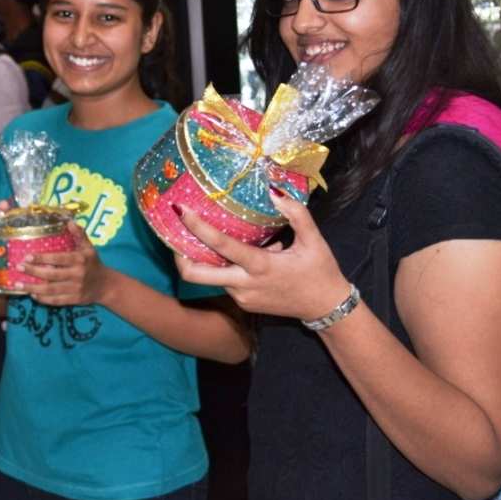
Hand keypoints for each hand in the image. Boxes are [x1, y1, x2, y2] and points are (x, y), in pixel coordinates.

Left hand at [19, 222, 112, 306]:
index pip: (58, 258)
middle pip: (52, 274)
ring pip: (51, 289)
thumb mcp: (89, 248)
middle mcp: (77, 274)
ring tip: (18, 284)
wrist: (106, 285)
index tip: (27, 256)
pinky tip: (32, 294)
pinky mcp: (75, 300)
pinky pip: (56, 300)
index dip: (42, 258)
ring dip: (33, 288)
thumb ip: (79, 235)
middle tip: (18, 268)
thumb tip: (69, 222)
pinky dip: (43, 299)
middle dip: (33, 272)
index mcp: (80, 259)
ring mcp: (76, 289)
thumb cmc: (93, 263)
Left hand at [173, 190, 349, 320]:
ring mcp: (241, 297)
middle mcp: (244, 285)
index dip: (197, 227)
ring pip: (210, 278)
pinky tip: (235, 255)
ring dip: (206, 260)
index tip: (181, 211)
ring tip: (208, 238)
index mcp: (260, 266)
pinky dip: (224, 268)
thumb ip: (296, 214)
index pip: (220, 245)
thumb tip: (274, 192)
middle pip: (196, 275)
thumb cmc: (320, 270)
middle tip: (174, 235)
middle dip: (179, 257)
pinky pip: (224, 283)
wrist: (326, 308)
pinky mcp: (243, 304)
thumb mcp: (314, 240)